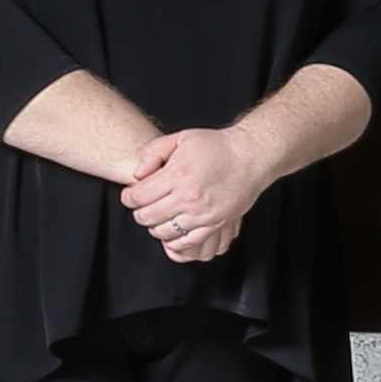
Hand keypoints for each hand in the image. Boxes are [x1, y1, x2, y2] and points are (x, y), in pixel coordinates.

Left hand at [121, 127, 275, 262]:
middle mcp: (188, 197)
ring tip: (160, 214)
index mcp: (177, 176)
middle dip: (140, 211)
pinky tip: (173, 229)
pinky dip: (174, 240)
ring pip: (162, 232)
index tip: (132, 194)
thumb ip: (152, 152)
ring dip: (155, 225)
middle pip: (146, 216)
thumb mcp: (180, 138)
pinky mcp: (215, 224)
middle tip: (146, 204)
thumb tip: (137, 174)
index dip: (129, 197)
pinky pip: (186, 242)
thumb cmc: (217, 147)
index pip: (137, 197)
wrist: (251, 156)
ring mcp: (202, 214)